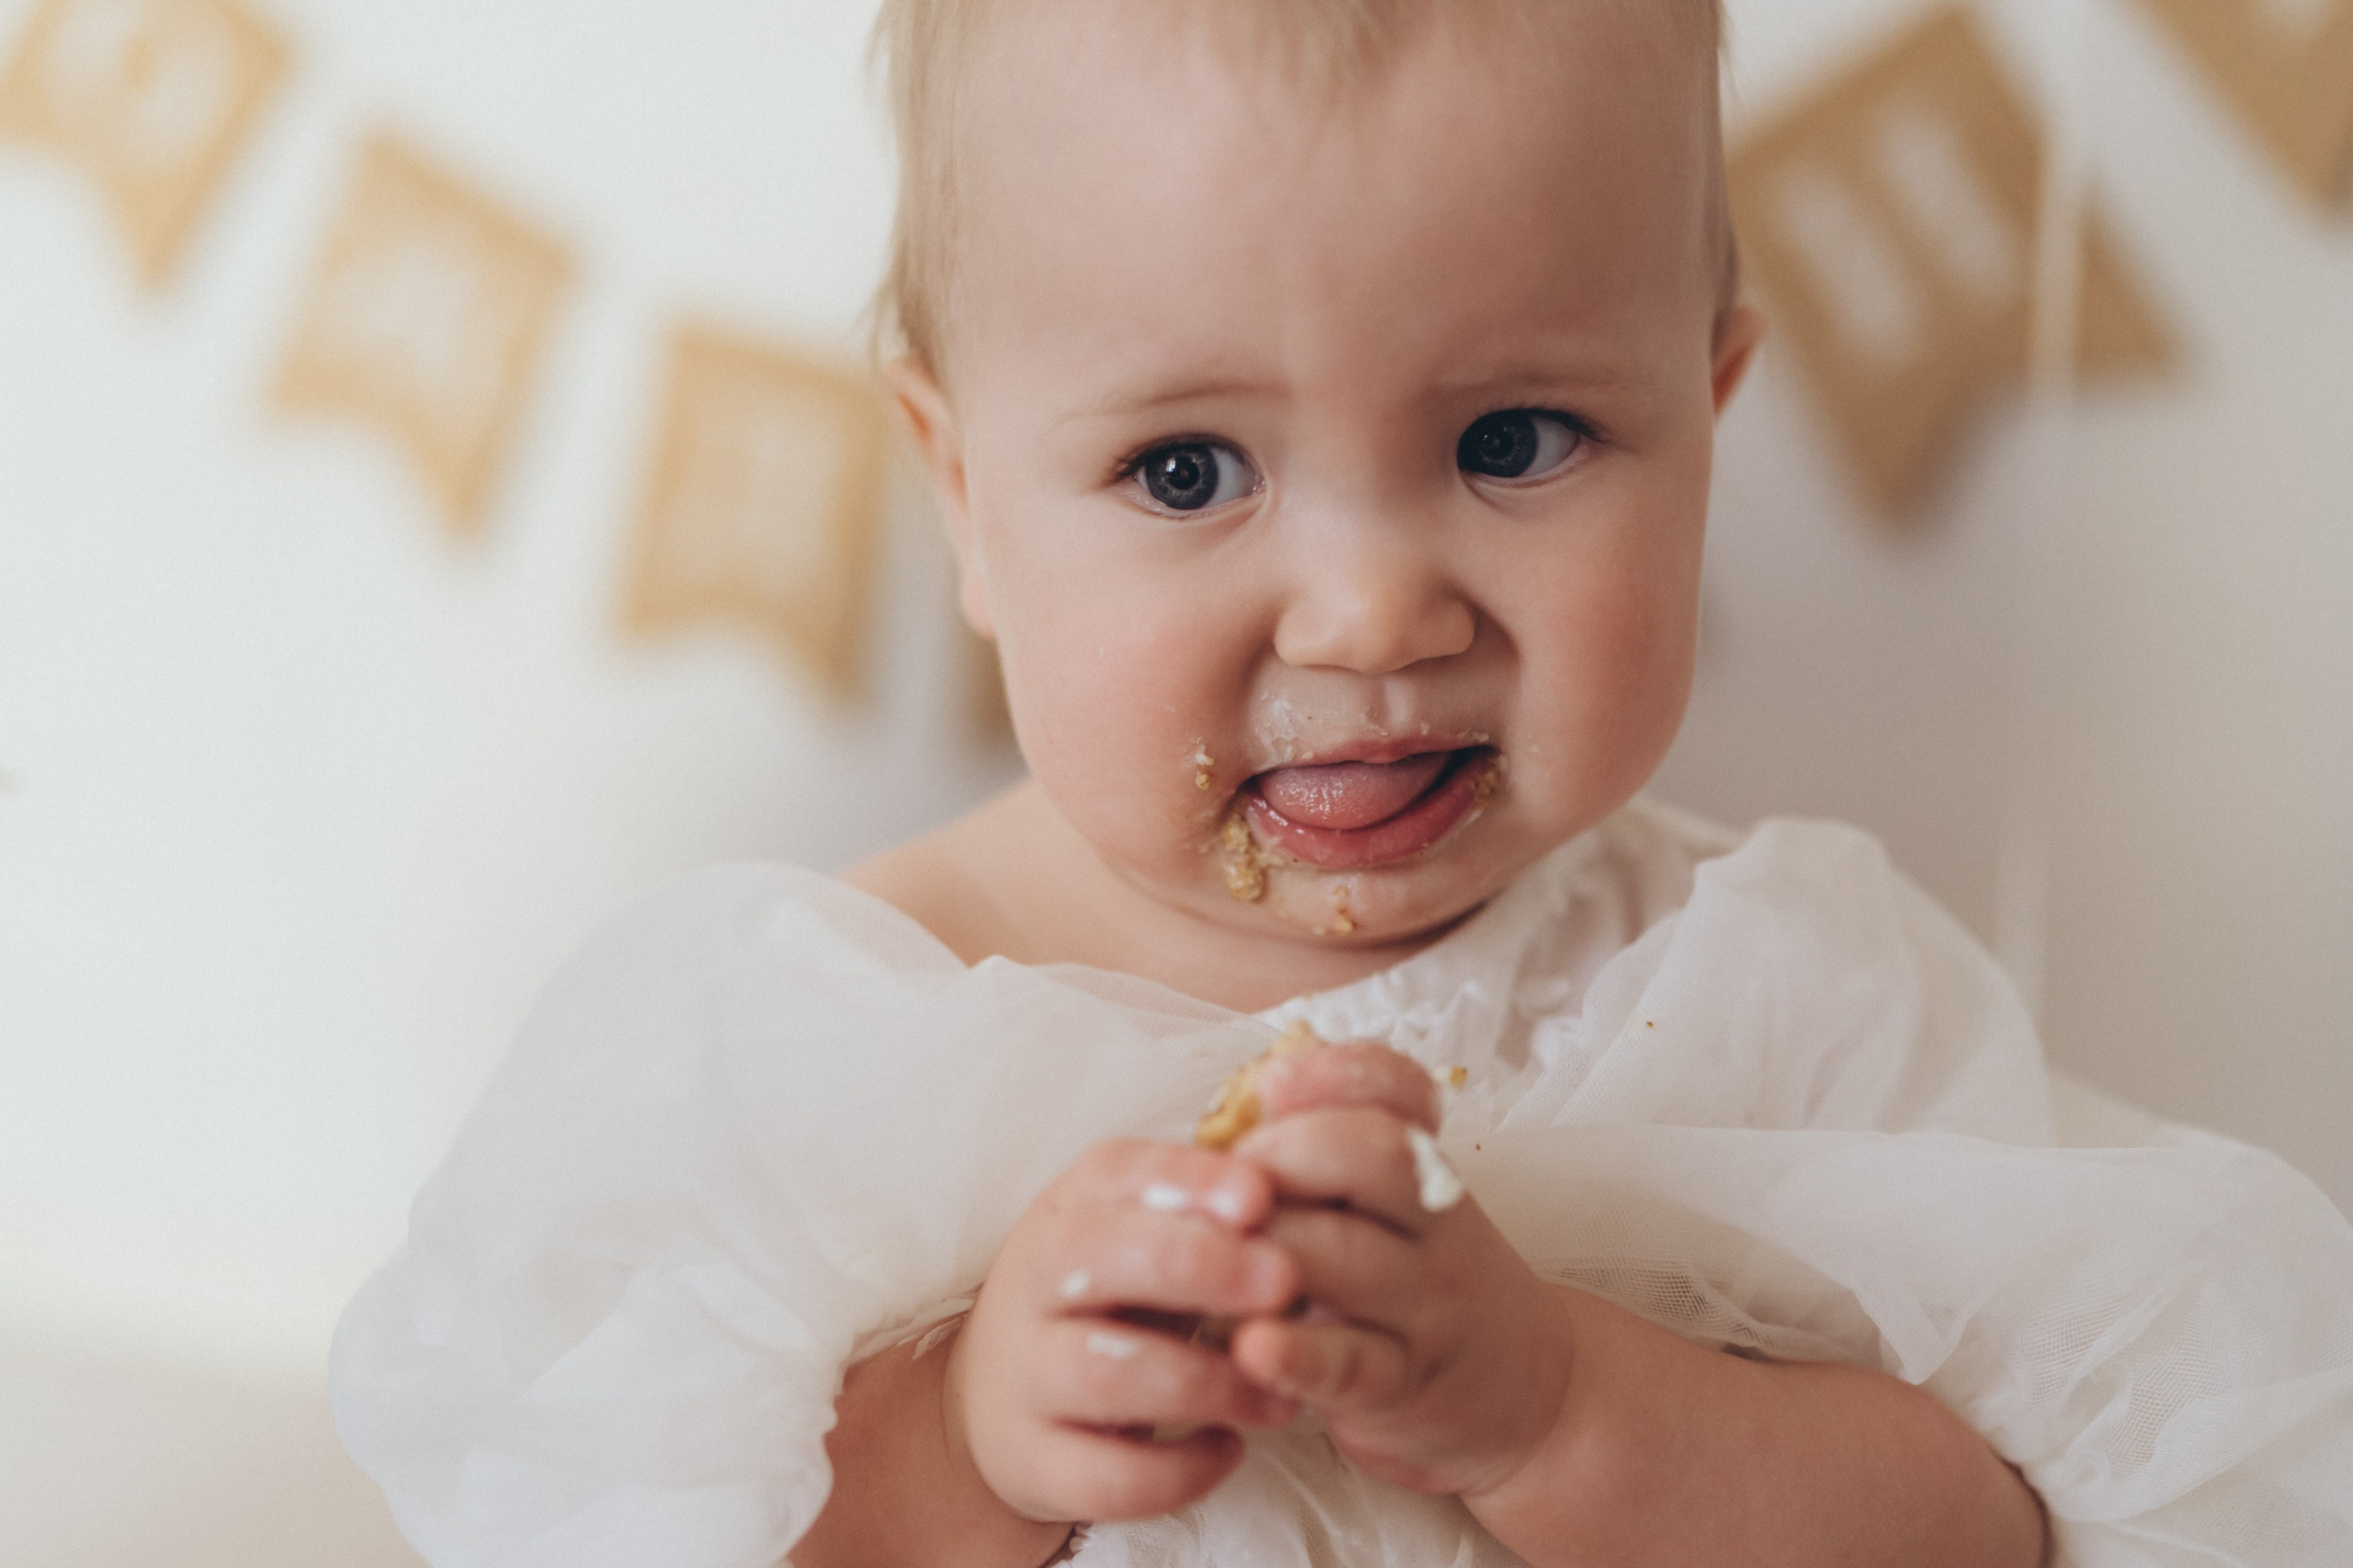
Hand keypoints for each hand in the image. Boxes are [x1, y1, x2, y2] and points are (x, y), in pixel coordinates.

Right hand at [948, 1140, 1303, 1526]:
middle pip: (1101, 1257)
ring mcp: (1026, 1377)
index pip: (1115, 1171)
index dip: (1188, 1181)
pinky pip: (1111, 1475)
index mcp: (1068, 1209)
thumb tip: (1288, 1183)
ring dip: (1210, 1382)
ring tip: (1278, 1394)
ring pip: (1108, 1373)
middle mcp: (1033, 1284)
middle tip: (1284, 1280)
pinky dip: (1182, 1469)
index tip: (1260, 1196)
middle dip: (1201, 1265)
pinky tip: (1229, 1449)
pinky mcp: (1035, 1464)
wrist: (1001, 1397)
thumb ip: (1203, 1208)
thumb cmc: (1103, 1297)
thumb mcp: (1134, 1231)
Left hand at [1227, 1044, 1573, 1497]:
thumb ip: (1323, 1148)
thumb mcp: (1389, 1204)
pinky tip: (1251, 1345)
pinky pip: (1348, 1361)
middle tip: (1226, 1187)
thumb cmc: (1412, 1278)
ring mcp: (1420, 1305)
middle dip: (1282, 1156)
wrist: (1514, 1388)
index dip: (1337, 1075)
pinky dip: (1295, 1354)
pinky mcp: (1396, 1386)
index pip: (1399, 1092)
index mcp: (1421, 1165)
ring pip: (1349, 1257)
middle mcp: (1432, 1224)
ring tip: (1211, 1257)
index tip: (1272, 1084)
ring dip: (1267, 1247)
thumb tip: (1244, 1104)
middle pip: (1376, 1158)